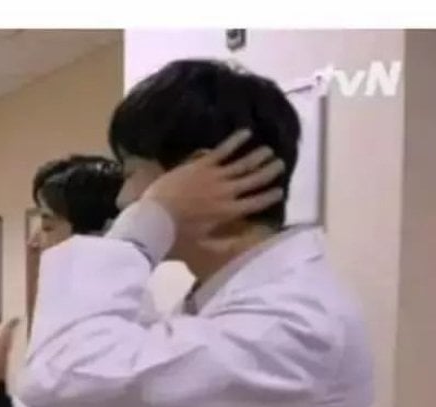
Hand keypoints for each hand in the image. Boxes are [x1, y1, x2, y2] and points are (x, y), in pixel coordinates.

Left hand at [142, 129, 285, 238]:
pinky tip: (246, 132)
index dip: (270, 197)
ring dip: (257, 156)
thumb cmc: (174, 237)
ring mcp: (215, 177)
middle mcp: (227, 193)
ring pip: (243, 164)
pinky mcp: (202, 166)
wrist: (154, 218)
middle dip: (269, 172)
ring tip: (269, 150)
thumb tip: (239, 243)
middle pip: (254, 180)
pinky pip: (222, 151)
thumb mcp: (201, 245)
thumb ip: (221, 244)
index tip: (280, 191)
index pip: (255, 204)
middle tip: (281, 164)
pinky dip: (235, 141)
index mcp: (228, 213)